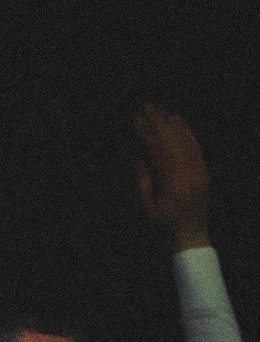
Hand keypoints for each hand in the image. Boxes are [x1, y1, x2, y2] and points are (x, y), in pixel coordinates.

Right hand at [135, 103, 209, 250]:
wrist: (191, 235)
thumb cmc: (164, 225)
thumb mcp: (147, 207)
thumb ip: (144, 182)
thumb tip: (143, 158)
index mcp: (175, 183)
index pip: (160, 150)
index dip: (148, 133)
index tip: (138, 119)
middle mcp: (191, 173)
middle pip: (174, 141)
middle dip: (159, 122)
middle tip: (148, 106)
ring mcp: (200, 171)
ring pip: (186, 141)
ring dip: (173, 125)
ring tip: (162, 111)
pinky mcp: (204, 172)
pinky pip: (196, 148)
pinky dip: (187, 134)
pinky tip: (180, 124)